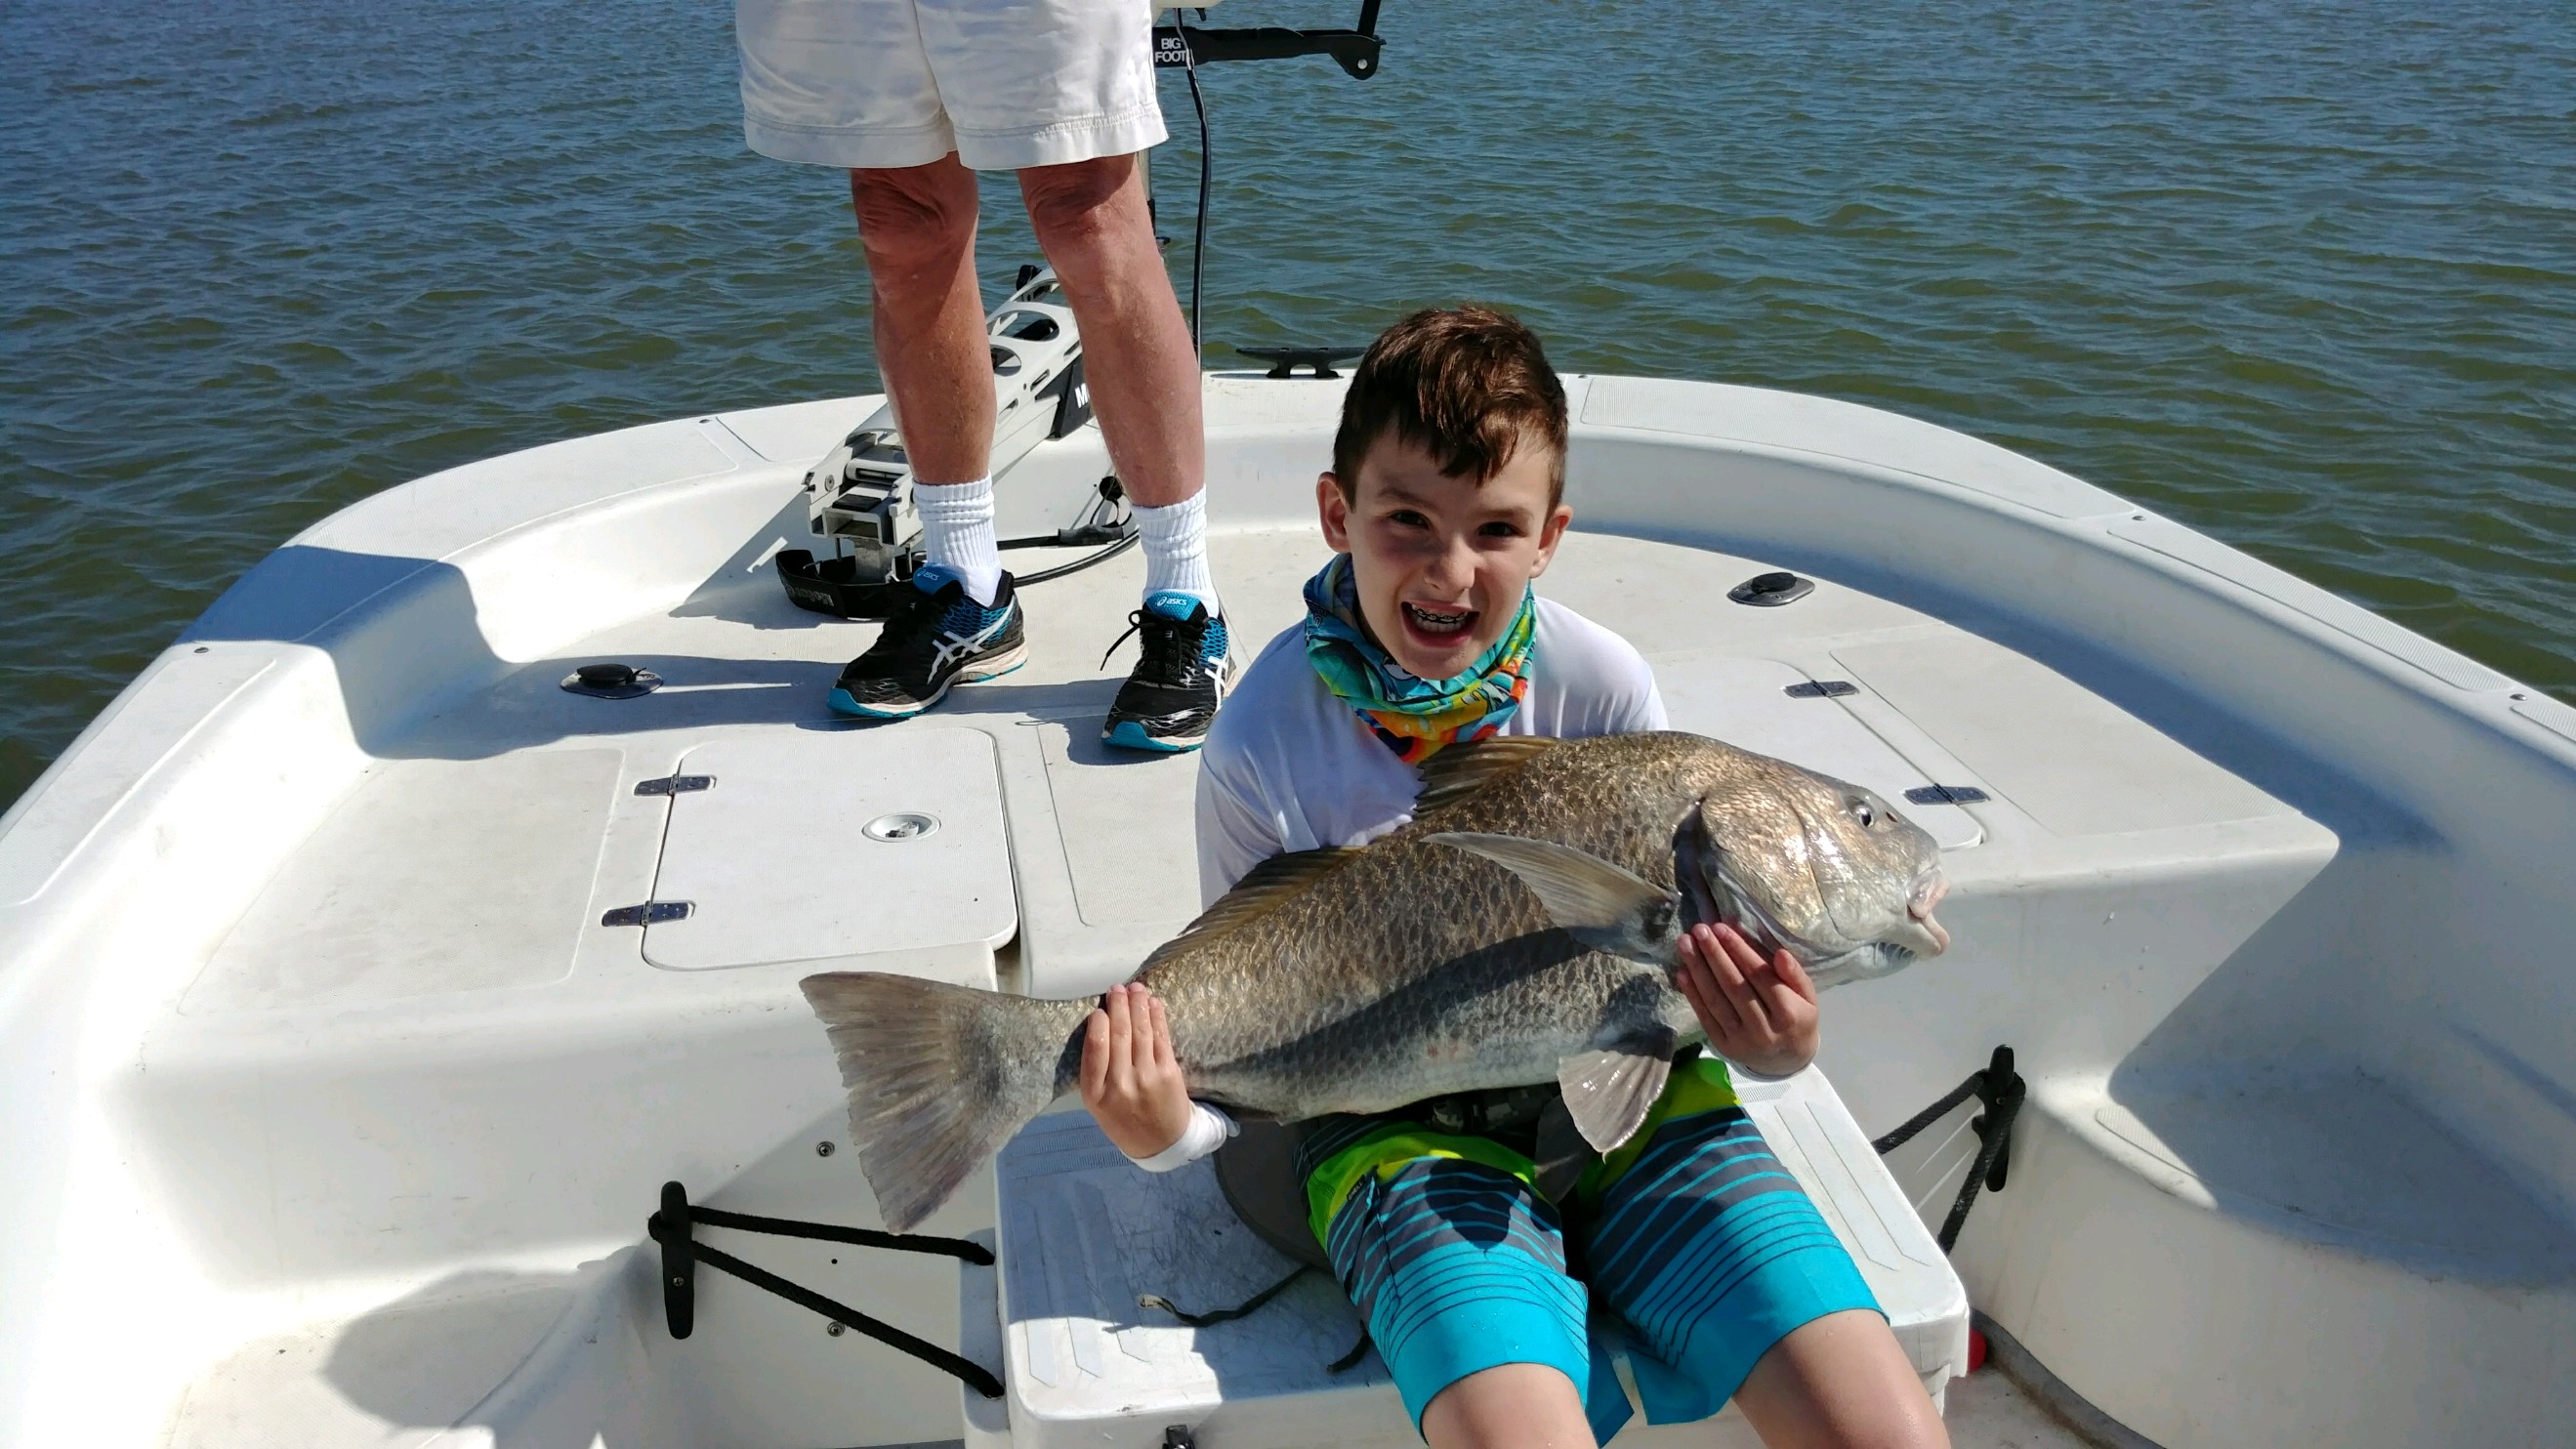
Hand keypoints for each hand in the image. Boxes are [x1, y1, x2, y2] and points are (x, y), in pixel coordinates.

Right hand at [1079, 982, 1196, 1160]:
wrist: (1162, 1144)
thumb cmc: (1125, 1121)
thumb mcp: (1098, 1105)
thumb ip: (1096, 1071)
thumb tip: (1100, 1027)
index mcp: (1095, 1094)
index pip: (1094, 1048)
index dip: (1097, 1023)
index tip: (1099, 1010)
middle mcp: (1120, 1085)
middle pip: (1118, 1034)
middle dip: (1118, 1005)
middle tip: (1117, 988)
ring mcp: (1146, 1078)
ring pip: (1140, 1031)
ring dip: (1138, 1004)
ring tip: (1135, 988)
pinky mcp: (1169, 1073)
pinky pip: (1161, 1037)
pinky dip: (1156, 1016)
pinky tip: (1153, 1003)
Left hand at [1672, 922, 1818, 1077]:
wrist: (1786, 1061)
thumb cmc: (1797, 1019)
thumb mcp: (1808, 997)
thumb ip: (1795, 975)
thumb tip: (1780, 954)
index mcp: (1789, 1014)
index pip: (1760, 976)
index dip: (1739, 950)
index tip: (1722, 928)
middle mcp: (1764, 1029)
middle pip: (1734, 986)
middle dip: (1714, 955)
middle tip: (1699, 930)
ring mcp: (1741, 1040)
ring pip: (1716, 1000)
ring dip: (1698, 969)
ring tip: (1685, 943)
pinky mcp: (1724, 1047)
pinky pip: (1705, 1016)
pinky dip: (1692, 994)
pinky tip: (1683, 972)